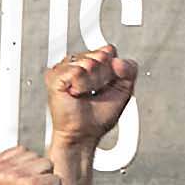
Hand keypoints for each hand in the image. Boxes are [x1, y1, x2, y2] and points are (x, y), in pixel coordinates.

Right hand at [0, 143, 61, 184]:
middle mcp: (1, 170)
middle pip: (35, 156)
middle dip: (37, 175)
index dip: (26, 170)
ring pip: (48, 164)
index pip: (20, 151)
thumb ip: (7, 168)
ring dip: (46, 182)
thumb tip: (23, 151)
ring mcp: (18, 177)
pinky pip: (57, 179)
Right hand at [47, 43, 138, 158]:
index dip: (114, 69)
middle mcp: (77, 62)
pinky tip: (76, 93)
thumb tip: (118, 60)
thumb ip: (129, 71)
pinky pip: (77, 71)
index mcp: (92, 62)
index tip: (108, 85)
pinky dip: (81, 86)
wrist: (84, 134)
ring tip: (85, 94)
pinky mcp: (55, 76)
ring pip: (89, 62)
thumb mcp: (124, 91)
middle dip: (104, 77)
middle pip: (101, 55)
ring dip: (93, 83)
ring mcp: (64, 67)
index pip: (109, 50)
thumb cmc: (98, 117)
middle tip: (95, 92)